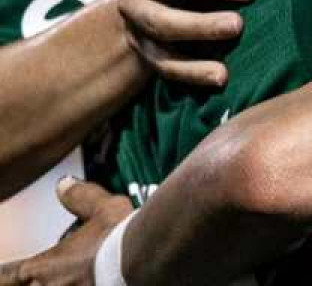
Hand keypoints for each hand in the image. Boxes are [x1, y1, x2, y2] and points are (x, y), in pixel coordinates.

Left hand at [0, 178, 131, 284]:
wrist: (147, 259)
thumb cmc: (122, 238)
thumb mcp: (104, 208)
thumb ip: (81, 198)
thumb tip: (64, 185)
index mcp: (42, 267)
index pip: (6, 274)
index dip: (4, 274)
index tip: (6, 272)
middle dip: (26, 282)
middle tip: (30, 277)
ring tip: (63, 280)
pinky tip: (90, 284)